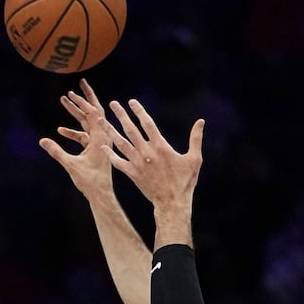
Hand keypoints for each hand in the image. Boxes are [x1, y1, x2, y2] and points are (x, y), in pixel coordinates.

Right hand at [37, 82, 118, 198]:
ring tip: (64, 100)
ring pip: (88, 123)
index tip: (73, 90)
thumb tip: (42, 141)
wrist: (101, 195)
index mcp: (101, 137)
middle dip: (84, 98)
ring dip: (76, 113)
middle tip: (78, 84)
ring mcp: (99, 142)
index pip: (93, 113)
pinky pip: (84, 136)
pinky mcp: (95, 149)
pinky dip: (74, 132)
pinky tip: (60, 130)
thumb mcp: (71, 165)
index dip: (82, 101)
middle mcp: (102, 137)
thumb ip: (56, 152)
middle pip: (94, 112)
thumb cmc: (90, 182)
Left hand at [102, 97, 204, 213]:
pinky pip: (118, 162)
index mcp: (161, 146)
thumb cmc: (185, 181)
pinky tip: (102, 146)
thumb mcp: (194, 158)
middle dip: (121, 115)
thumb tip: (201, 121)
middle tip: (113, 104)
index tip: (131, 101)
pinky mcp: (132, 174)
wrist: (172, 202)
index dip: (139, 111)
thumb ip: (195, 138)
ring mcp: (138, 163)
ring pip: (121, 143)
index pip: (147, 123)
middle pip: (131, 129)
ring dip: (110, 130)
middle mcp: (146, 152)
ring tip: (101, 120)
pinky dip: (110, 154)